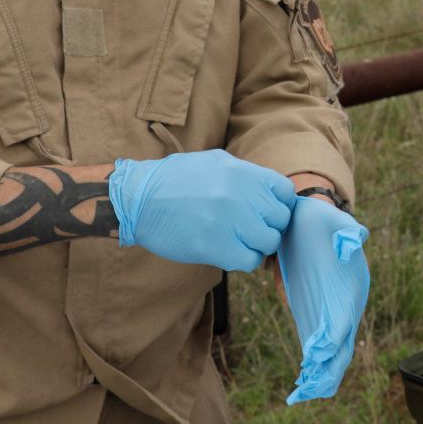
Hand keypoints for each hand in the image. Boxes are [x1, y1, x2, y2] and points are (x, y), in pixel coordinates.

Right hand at [107, 151, 294, 271]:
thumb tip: (273, 194)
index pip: (285, 192)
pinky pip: (250, 260)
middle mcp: (240, 194)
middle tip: (250, 229)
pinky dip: (244, 259)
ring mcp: (229, 220)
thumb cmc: (174, 181)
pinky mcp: (215, 246)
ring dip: (257, 244)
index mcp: (241, 172)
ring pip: (269, 241)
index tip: (266, 211)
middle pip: (280, 219)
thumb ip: (246, 176)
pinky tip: (230, 252)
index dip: (279, 204)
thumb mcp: (214, 163)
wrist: (138, 199)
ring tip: (238, 241)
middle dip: (268, 225)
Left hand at [276, 196, 370, 403]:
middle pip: (341, 344)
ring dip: (320, 374)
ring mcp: (330, 313)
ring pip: (331, 352)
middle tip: (311, 387)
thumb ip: (345, 230)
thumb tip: (354, 240)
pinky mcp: (313, 315)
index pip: (345, 317)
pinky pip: (316, 346)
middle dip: (328, 367)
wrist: (306, 221)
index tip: (315, 350)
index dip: (332, 336)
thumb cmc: (321, 219)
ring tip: (302, 393)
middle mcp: (345, 306)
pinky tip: (300, 385)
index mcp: (352, 287)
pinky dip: (312, 366)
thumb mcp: (331, 218)